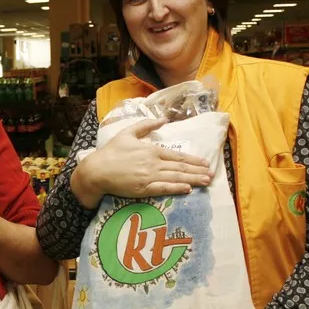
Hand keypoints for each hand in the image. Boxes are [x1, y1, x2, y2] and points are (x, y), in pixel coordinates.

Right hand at [72, 119, 212, 209]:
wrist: (97, 170)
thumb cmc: (111, 151)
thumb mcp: (127, 133)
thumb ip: (145, 125)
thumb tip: (163, 119)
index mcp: (151, 150)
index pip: (177, 156)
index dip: (193, 160)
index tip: (205, 163)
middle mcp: (153, 163)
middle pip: (180, 168)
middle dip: (198, 171)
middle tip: (212, 174)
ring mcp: (149, 177)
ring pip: (175, 178)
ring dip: (193, 180)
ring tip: (206, 182)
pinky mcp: (143, 189)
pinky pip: (164, 188)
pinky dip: (177, 188)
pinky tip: (188, 189)